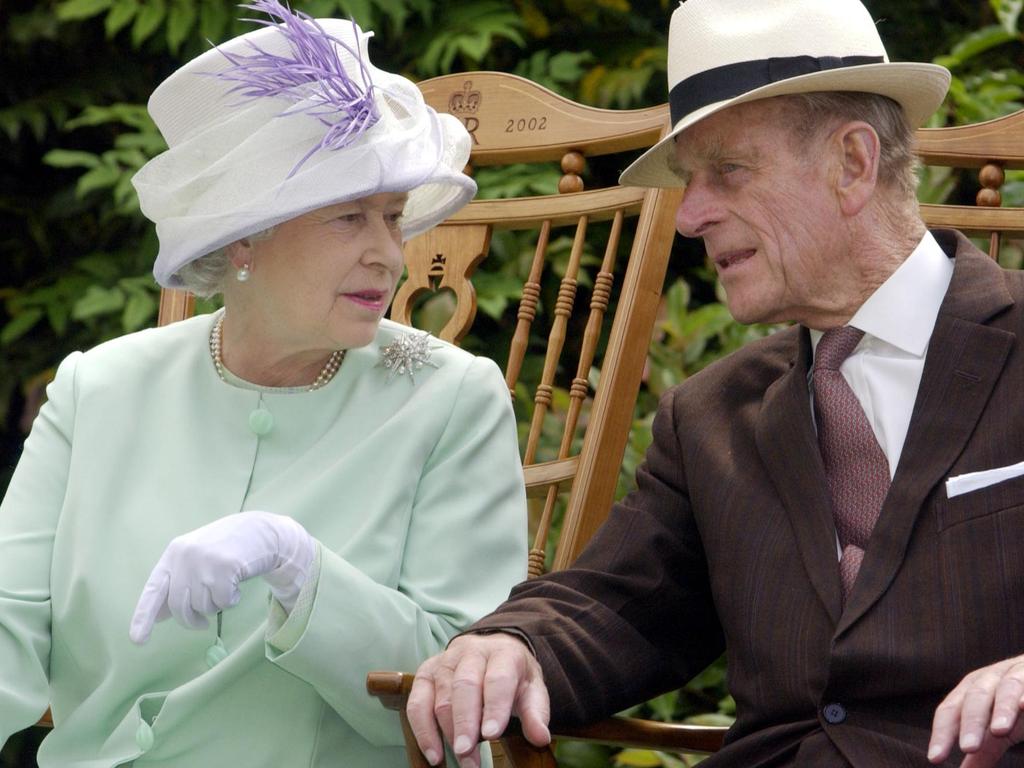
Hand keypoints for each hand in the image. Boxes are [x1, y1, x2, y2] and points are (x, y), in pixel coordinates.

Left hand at [129, 511, 313, 643]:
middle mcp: (185, 556)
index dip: (143, 616)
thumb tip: (159, 616)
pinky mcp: (225, 567)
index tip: (138, 640)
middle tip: (201, 624)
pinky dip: (232, 600)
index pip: (153, 590)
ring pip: (203, 606)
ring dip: (216, 605)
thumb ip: (177, 584)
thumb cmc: (226, 549)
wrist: (260, 530)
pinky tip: (237, 583)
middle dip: (191, 620)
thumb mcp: (196, 560)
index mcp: (174, 553)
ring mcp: (205, 561)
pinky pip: (224, 602)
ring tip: (225, 586)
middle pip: (179, 606)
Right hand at [407, 633, 550, 767]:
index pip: (497, 678)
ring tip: (460, 758)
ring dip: (447, 731)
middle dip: (465, 721)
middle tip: (467, 752)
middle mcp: (471, 652)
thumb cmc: (513, 675)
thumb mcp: (532, 689)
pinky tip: (434, 754)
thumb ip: (536, 713)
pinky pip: (417, 702)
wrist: (493, 650)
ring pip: (441, 696)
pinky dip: (422, 730)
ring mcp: (445, 661)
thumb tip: (541, 737)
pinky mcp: (425, 673)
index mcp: (503, 652)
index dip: (494, 706)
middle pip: (464, 685)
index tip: (492, 734)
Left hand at [929, 654, 1023, 766]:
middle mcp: (989, 679)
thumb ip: (984, 749)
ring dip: (1001, 708)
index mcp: (971, 691)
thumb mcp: (997, 724)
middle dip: (971, 722)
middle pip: (975, 697)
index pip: (950, 710)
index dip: (942, 733)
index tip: (935, 758)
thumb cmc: (1014, 700)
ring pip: (1005, 687)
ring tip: (999, 730)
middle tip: (968, 747)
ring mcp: (1015, 674)